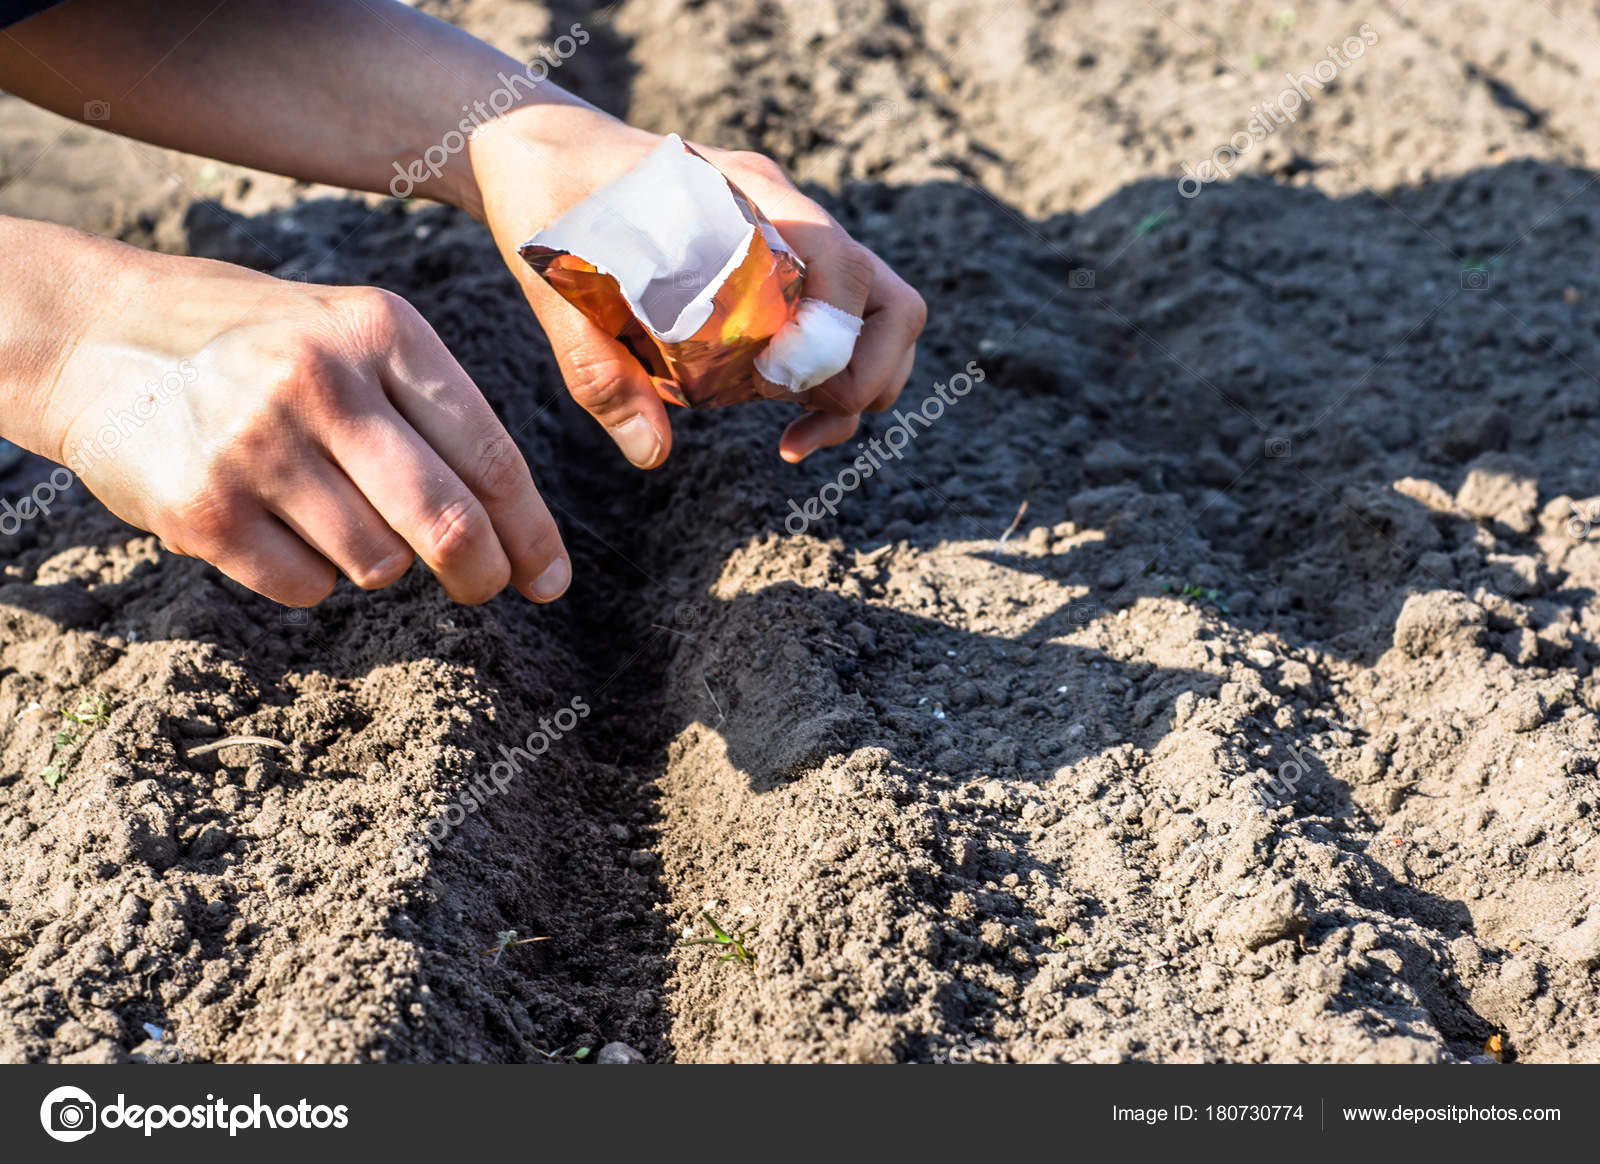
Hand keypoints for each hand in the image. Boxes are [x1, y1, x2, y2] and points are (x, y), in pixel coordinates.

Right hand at [39, 245, 569, 607]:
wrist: (94, 335)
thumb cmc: (254, 343)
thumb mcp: (350, 332)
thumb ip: (431, 410)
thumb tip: (514, 529)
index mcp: (382, 330)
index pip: (490, 454)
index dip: (530, 532)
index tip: (551, 581)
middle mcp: (323, 379)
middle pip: (448, 523)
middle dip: (481, 574)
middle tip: (483, 589)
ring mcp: (258, 443)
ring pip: (379, 564)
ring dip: (374, 561)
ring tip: (326, 509)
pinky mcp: (204, 508)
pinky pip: (307, 587)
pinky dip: (307, 576)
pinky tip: (272, 524)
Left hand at [468, 106, 926, 466]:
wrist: (541, 152)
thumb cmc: (548, 201)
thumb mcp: (555, 284)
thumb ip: (598, 367)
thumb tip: (651, 453)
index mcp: (745, 196)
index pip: (839, 259)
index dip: (831, 335)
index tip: (778, 383)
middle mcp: (788, 217)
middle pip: (889, 301)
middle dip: (866, 377)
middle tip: (802, 423)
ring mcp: (796, 247)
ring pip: (880, 322)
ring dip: (857, 388)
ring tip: (795, 440)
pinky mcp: (785, 280)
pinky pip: (841, 334)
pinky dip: (831, 386)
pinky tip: (783, 424)